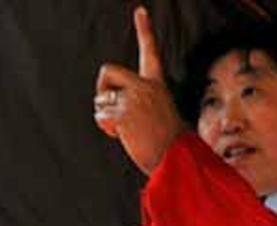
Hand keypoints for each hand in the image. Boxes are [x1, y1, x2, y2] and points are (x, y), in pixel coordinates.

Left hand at [93, 6, 185, 173]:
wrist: (176, 160)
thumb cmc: (170, 145)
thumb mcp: (160, 115)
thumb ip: (140, 104)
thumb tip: (114, 110)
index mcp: (158, 86)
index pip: (151, 52)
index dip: (145, 30)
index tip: (140, 11)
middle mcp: (146, 87)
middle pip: (108, 71)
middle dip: (102, 88)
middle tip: (110, 109)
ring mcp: (133, 99)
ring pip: (100, 98)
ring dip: (106, 115)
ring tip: (127, 130)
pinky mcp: (122, 112)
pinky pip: (100, 114)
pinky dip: (106, 127)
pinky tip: (123, 135)